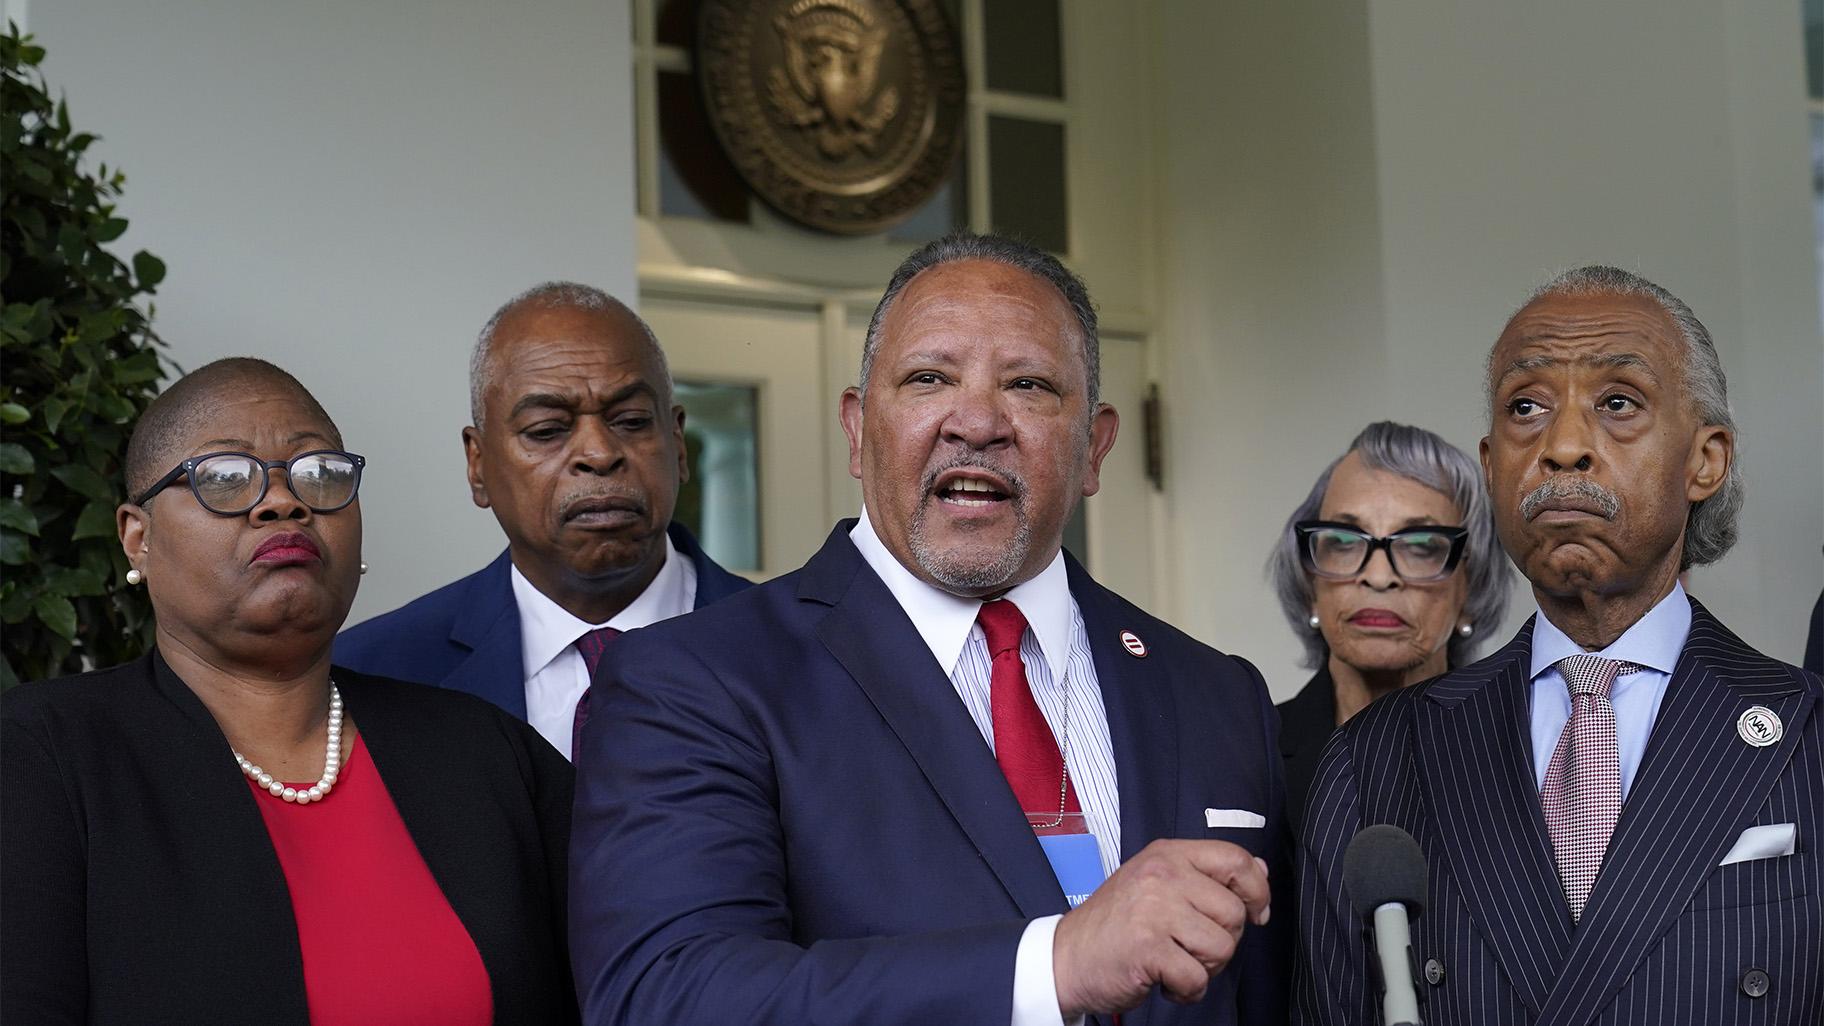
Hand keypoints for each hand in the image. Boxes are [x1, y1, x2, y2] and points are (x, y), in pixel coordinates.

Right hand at [1050, 839, 1270, 1015]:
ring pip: (1222, 947)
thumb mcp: (1158, 882)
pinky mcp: (1148, 948)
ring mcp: (1154, 910)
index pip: (1236, 859)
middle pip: (1234, 913)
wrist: (1066, 956)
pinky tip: (1163, 979)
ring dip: (1204, 968)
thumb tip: (1259, 869)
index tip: (1256, 913)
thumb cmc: (1116, 923)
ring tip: (1173, 960)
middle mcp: (1162, 875)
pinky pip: (1197, 979)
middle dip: (1221, 940)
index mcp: (1167, 854)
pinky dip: (1185, 990)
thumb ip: (1207, 874)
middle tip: (1188, 945)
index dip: (1257, 890)